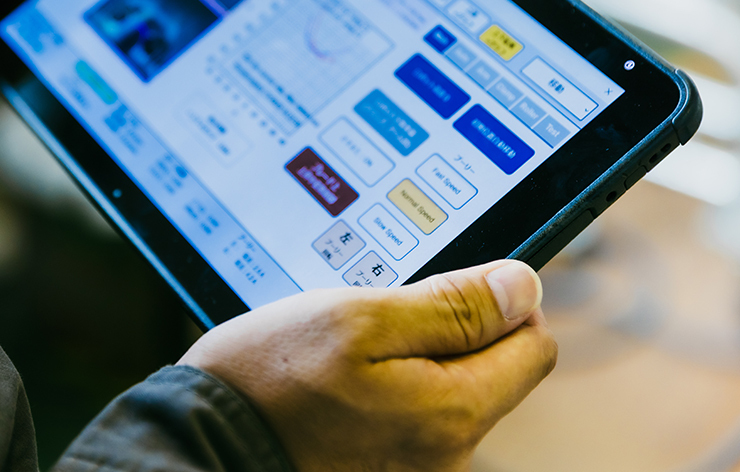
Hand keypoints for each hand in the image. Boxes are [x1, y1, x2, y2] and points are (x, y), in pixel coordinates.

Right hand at [179, 260, 556, 471]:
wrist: (207, 444)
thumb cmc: (271, 382)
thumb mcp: (360, 319)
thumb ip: (450, 306)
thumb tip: (522, 286)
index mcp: (453, 412)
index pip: (532, 343)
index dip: (495, 301)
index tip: (443, 288)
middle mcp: (449, 454)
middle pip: (492, 365)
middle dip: (445, 327)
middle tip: (377, 318)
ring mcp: (418, 467)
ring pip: (448, 384)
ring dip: (411, 353)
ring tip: (349, 350)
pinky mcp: (389, 468)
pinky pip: (413, 409)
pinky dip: (388, 382)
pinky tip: (340, 378)